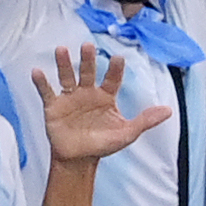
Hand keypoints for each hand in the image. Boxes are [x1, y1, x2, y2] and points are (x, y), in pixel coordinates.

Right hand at [31, 43, 170, 164]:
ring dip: (63, 63)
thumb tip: (168, 110)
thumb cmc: (103, 145)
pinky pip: (47, 92)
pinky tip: (37, 71)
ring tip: (61, 49)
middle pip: (87, 72)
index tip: (119, 57)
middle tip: (87, 45)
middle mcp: (87, 93)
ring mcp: (69, 98)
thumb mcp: (127, 133)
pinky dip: (41, 82)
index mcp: (106, 97)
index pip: (111, 79)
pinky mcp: (53, 107)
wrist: (79, 159)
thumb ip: (145, 121)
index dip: (115, 69)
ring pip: (66, 77)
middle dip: (87, 59)